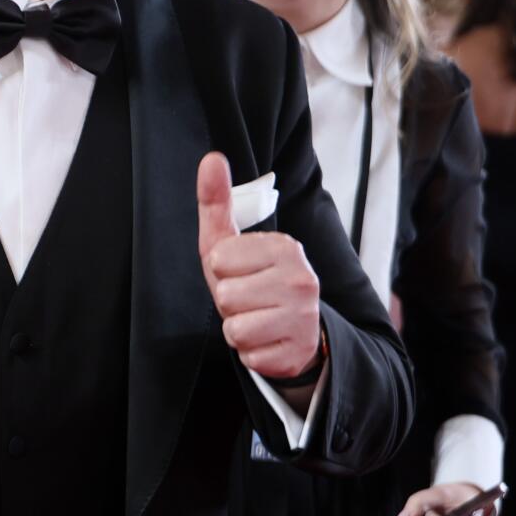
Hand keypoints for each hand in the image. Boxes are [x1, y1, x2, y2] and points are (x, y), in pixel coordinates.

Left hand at [196, 152, 320, 378]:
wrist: (297, 332)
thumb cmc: (255, 282)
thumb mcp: (230, 244)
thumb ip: (218, 202)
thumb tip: (211, 158)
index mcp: (285, 246)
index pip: (219, 259)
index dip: (222, 270)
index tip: (242, 273)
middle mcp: (302, 279)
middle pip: (226, 296)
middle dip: (230, 303)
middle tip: (250, 301)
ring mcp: (304, 318)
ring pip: (235, 329)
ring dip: (238, 329)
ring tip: (257, 320)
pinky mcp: (299, 353)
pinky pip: (249, 357)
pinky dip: (252, 354)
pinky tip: (268, 341)